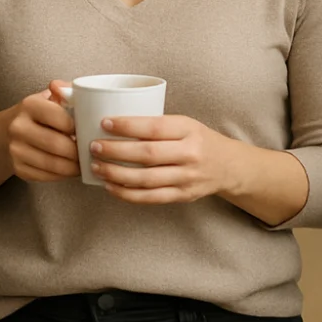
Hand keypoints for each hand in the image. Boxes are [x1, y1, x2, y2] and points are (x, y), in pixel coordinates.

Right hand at [6, 81, 80, 181]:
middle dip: (79, 151)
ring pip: (54, 165)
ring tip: (85, 162)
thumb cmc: (36, 114)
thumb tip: (78, 90)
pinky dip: (63, 175)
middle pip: (58, 145)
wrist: (4, 133)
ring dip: (74, 167)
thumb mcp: (48, 98)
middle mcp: (19, 127)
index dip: (79, 127)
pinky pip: (47, 176)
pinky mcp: (18, 169)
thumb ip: (66, 91)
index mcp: (29, 105)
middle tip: (91, 151)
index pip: (62, 119)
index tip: (88, 131)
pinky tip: (71, 169)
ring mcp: (16, 150)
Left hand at [89, 115, 239, 204]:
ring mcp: (187, 178)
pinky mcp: (182, 196)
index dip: (127, 126)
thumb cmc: (197, 140)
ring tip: (96, 167)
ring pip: (145, 179)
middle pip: (147, 154)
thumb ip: (156, 125)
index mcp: (188, 129)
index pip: (154, 127)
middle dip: (115, 151)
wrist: (228, 166)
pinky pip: (150, 198)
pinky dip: (127, 194)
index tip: (105, 123)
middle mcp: (190, 154)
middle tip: (94, 146)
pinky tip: (110, 187)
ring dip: (116, 174)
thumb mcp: (184, 124)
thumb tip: (113, 124)